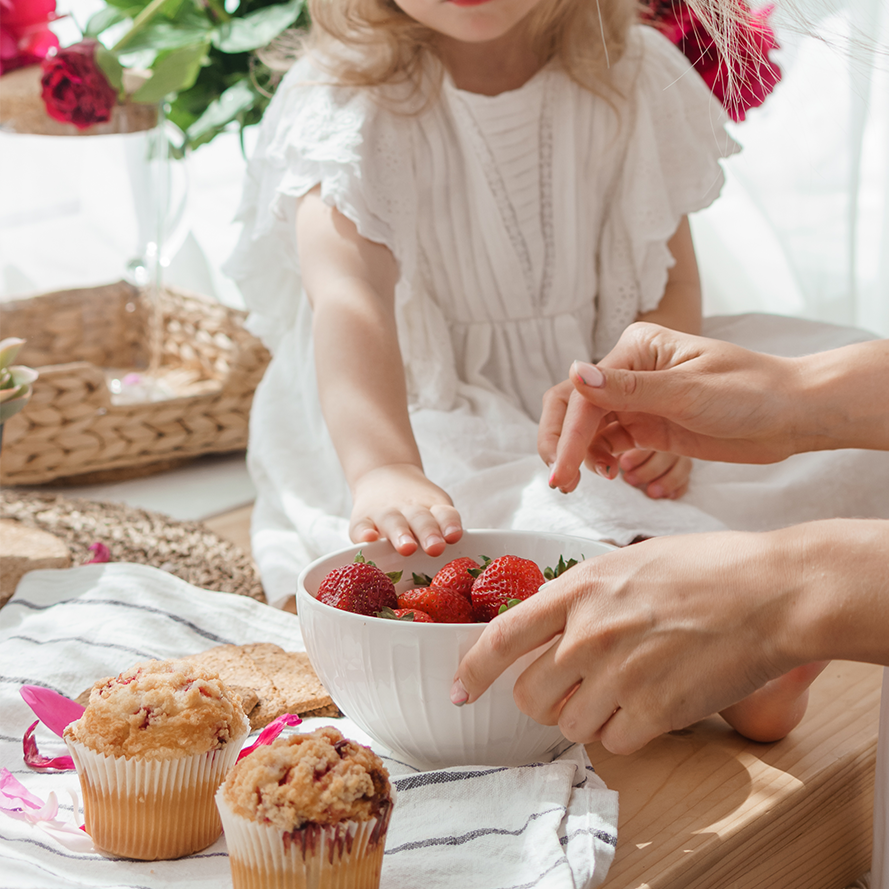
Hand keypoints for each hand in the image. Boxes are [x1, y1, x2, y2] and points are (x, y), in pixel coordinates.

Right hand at [350, 463, 462, 556]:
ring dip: (401, 534)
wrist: (385, 474)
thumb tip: (459, 568)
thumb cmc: (417, 508)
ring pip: (394, 523)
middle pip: (421, 520)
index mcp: (433, 509)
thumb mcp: (434, 509)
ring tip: (407, 548)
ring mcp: (385, 514)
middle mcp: (410, 510)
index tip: (454, 536)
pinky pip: (361, 527)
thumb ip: (443, 532)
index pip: (445, 514)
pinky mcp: (362, 520)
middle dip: (429, 533)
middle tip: (435, 548)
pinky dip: (364, 534)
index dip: (450, 524)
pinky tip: (368, 540)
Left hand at [452, 530, 802, 753]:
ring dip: (589, 717)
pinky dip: (627, 732)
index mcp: (579, 590)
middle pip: (528, 694)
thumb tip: (552, 614)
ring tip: (625, 691)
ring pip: (569, 723)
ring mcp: (619, 672)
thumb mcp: (630, 561)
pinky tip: (652, 705)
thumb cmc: (708, 569)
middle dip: (544, 699)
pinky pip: (614, 741)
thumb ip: (584, 591)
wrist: (770, 592)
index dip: (475, 668)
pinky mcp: (655, 709)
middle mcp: (589, 632)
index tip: (462, 690)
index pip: (504, 636)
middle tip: (573, 690)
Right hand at [540, 323, 799, 491]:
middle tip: (559, 481)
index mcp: (636, 349)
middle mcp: (629, 371)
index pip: (584, 394)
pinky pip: (608, 441)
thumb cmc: (749, 392)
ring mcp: (637, 399)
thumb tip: (575, 373)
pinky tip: (611, 473)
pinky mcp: (646, 424)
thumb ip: (628, 389)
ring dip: (578, 453)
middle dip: (560, 442)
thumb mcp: (687, 392)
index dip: (569, 434)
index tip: (562, 472)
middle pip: (573, 405)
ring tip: (587, 482)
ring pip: (586, 426)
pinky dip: (599, 458)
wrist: (791, 415)